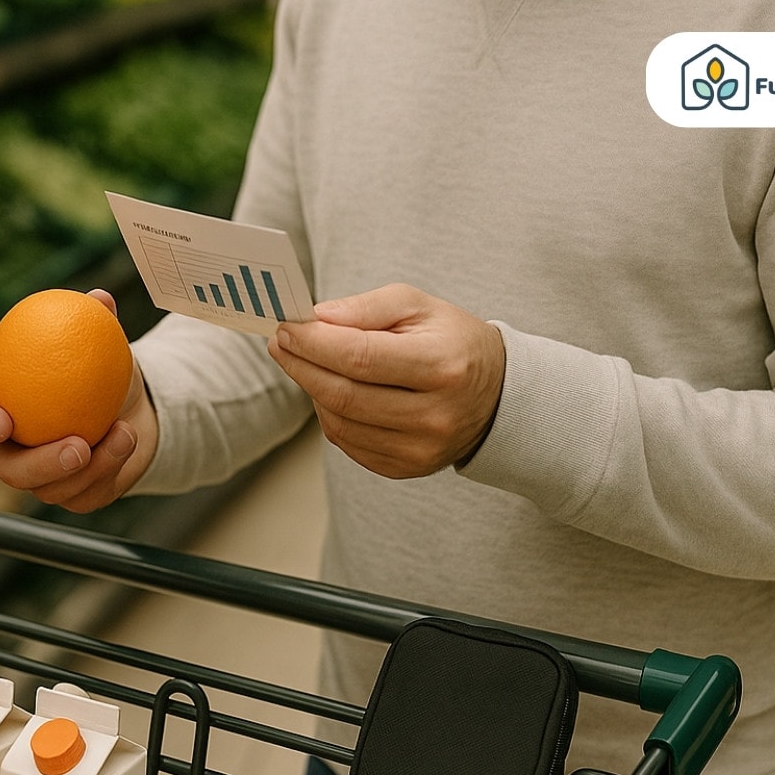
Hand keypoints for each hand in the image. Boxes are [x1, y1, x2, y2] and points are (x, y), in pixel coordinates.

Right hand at [0, 289, 158, 512]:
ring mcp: (44, 479)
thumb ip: (93, 320)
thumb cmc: (98, 365)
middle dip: (41, 465)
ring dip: (93, 467)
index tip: (2, 421)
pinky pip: (87, 497)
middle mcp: (15, 450)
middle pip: (11, 471)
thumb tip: (99, 299)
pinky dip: (111, 472)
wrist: (128, 402)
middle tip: (77, 447)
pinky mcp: (75, 495)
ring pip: (54, 491)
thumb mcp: (98, 341)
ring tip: (123, 434)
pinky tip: (128, 442)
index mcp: (0, 410)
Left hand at [268, 283, 504, 478]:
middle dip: (301, 365)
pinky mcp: (406, 468)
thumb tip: (316, 318)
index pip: (361, 356)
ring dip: (312, 390)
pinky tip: (331, 390)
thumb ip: (366, 306)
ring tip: (306, 362)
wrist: (495, 395)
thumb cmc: (451, 341)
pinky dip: (330, 414)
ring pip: (339, 422)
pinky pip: (348, 443)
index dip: (314, 342)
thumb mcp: (419, 306)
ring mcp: (420, 449)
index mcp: (442, 366)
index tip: (286, 326)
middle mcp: (434, 415)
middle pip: (344, 394)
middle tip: (279, 342)